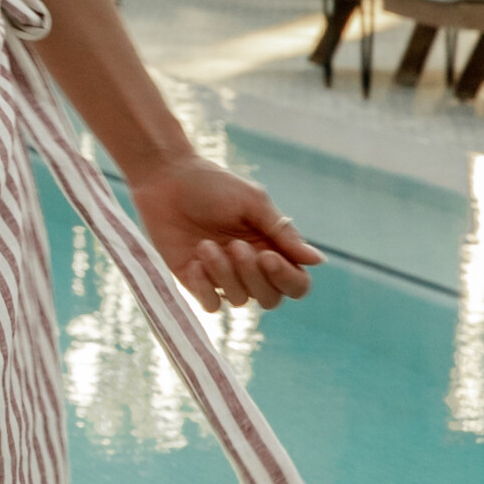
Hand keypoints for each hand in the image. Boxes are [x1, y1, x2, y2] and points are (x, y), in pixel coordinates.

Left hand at [129, 152, 316, 313]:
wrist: (166, 179)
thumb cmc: (213, 185)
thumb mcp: (252, 202)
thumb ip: (282, 233)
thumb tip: (317, 261)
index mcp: (272, 248)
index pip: (296, 283)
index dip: (287, 279)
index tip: (268, 257)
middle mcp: (251, 268)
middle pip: (271, 299)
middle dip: (254, 277)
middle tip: (236, 246)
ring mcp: (223, 277)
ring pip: (240, 300)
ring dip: (224, 274)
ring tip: (205, 244)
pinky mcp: (195, 281)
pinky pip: (211, 305)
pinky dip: (205, 288)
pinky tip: (194, 263)